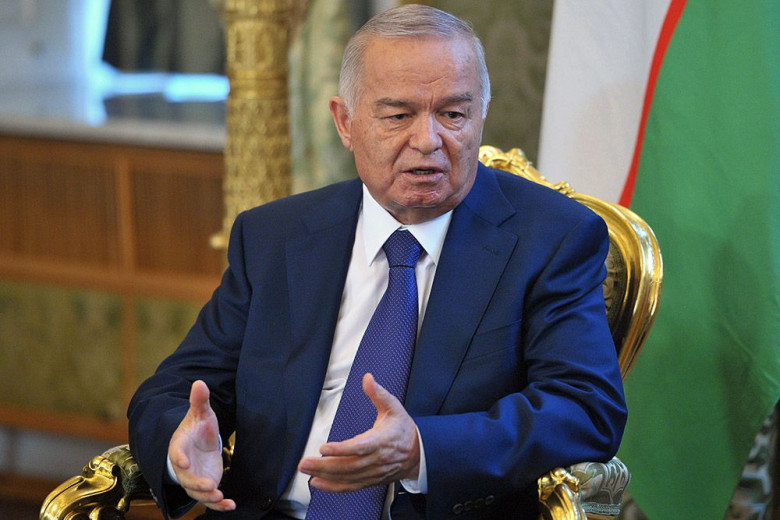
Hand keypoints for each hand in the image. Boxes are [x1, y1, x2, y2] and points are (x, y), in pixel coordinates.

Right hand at [168, 380, 235, 511]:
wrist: (198, 443)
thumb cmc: (197, 427)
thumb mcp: (201, 413)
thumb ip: (199, 401)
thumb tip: (199, 382)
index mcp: (180, 446)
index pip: (176, 453)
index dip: (179, 458)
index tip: (183, 462)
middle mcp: (184, 466)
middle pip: (186, 479)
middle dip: (197, 484)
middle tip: (210, 486)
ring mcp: (193, 478)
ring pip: (197, 493)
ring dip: (208, 498)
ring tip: (221, 498)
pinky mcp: (205, 486)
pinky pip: (209, 500)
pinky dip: (219, 505)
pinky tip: (231, 505)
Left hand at [298, 373, 420, 491]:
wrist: (418, 453)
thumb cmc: (403, 429)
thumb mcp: (394, 407)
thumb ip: (378, 393)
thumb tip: (368, 378)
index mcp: (381, 441)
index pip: (359, 447)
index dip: (341, 450)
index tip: (324, 448)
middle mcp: (376, 460)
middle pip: (348, 466)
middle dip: (324, 465)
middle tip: (304, 462)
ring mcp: (372, 472)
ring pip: (347, 477)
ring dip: (325, 476)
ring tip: (307, 470)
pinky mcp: (369, 480)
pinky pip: (350, 486)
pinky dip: (333, 487)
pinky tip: (318, 483)